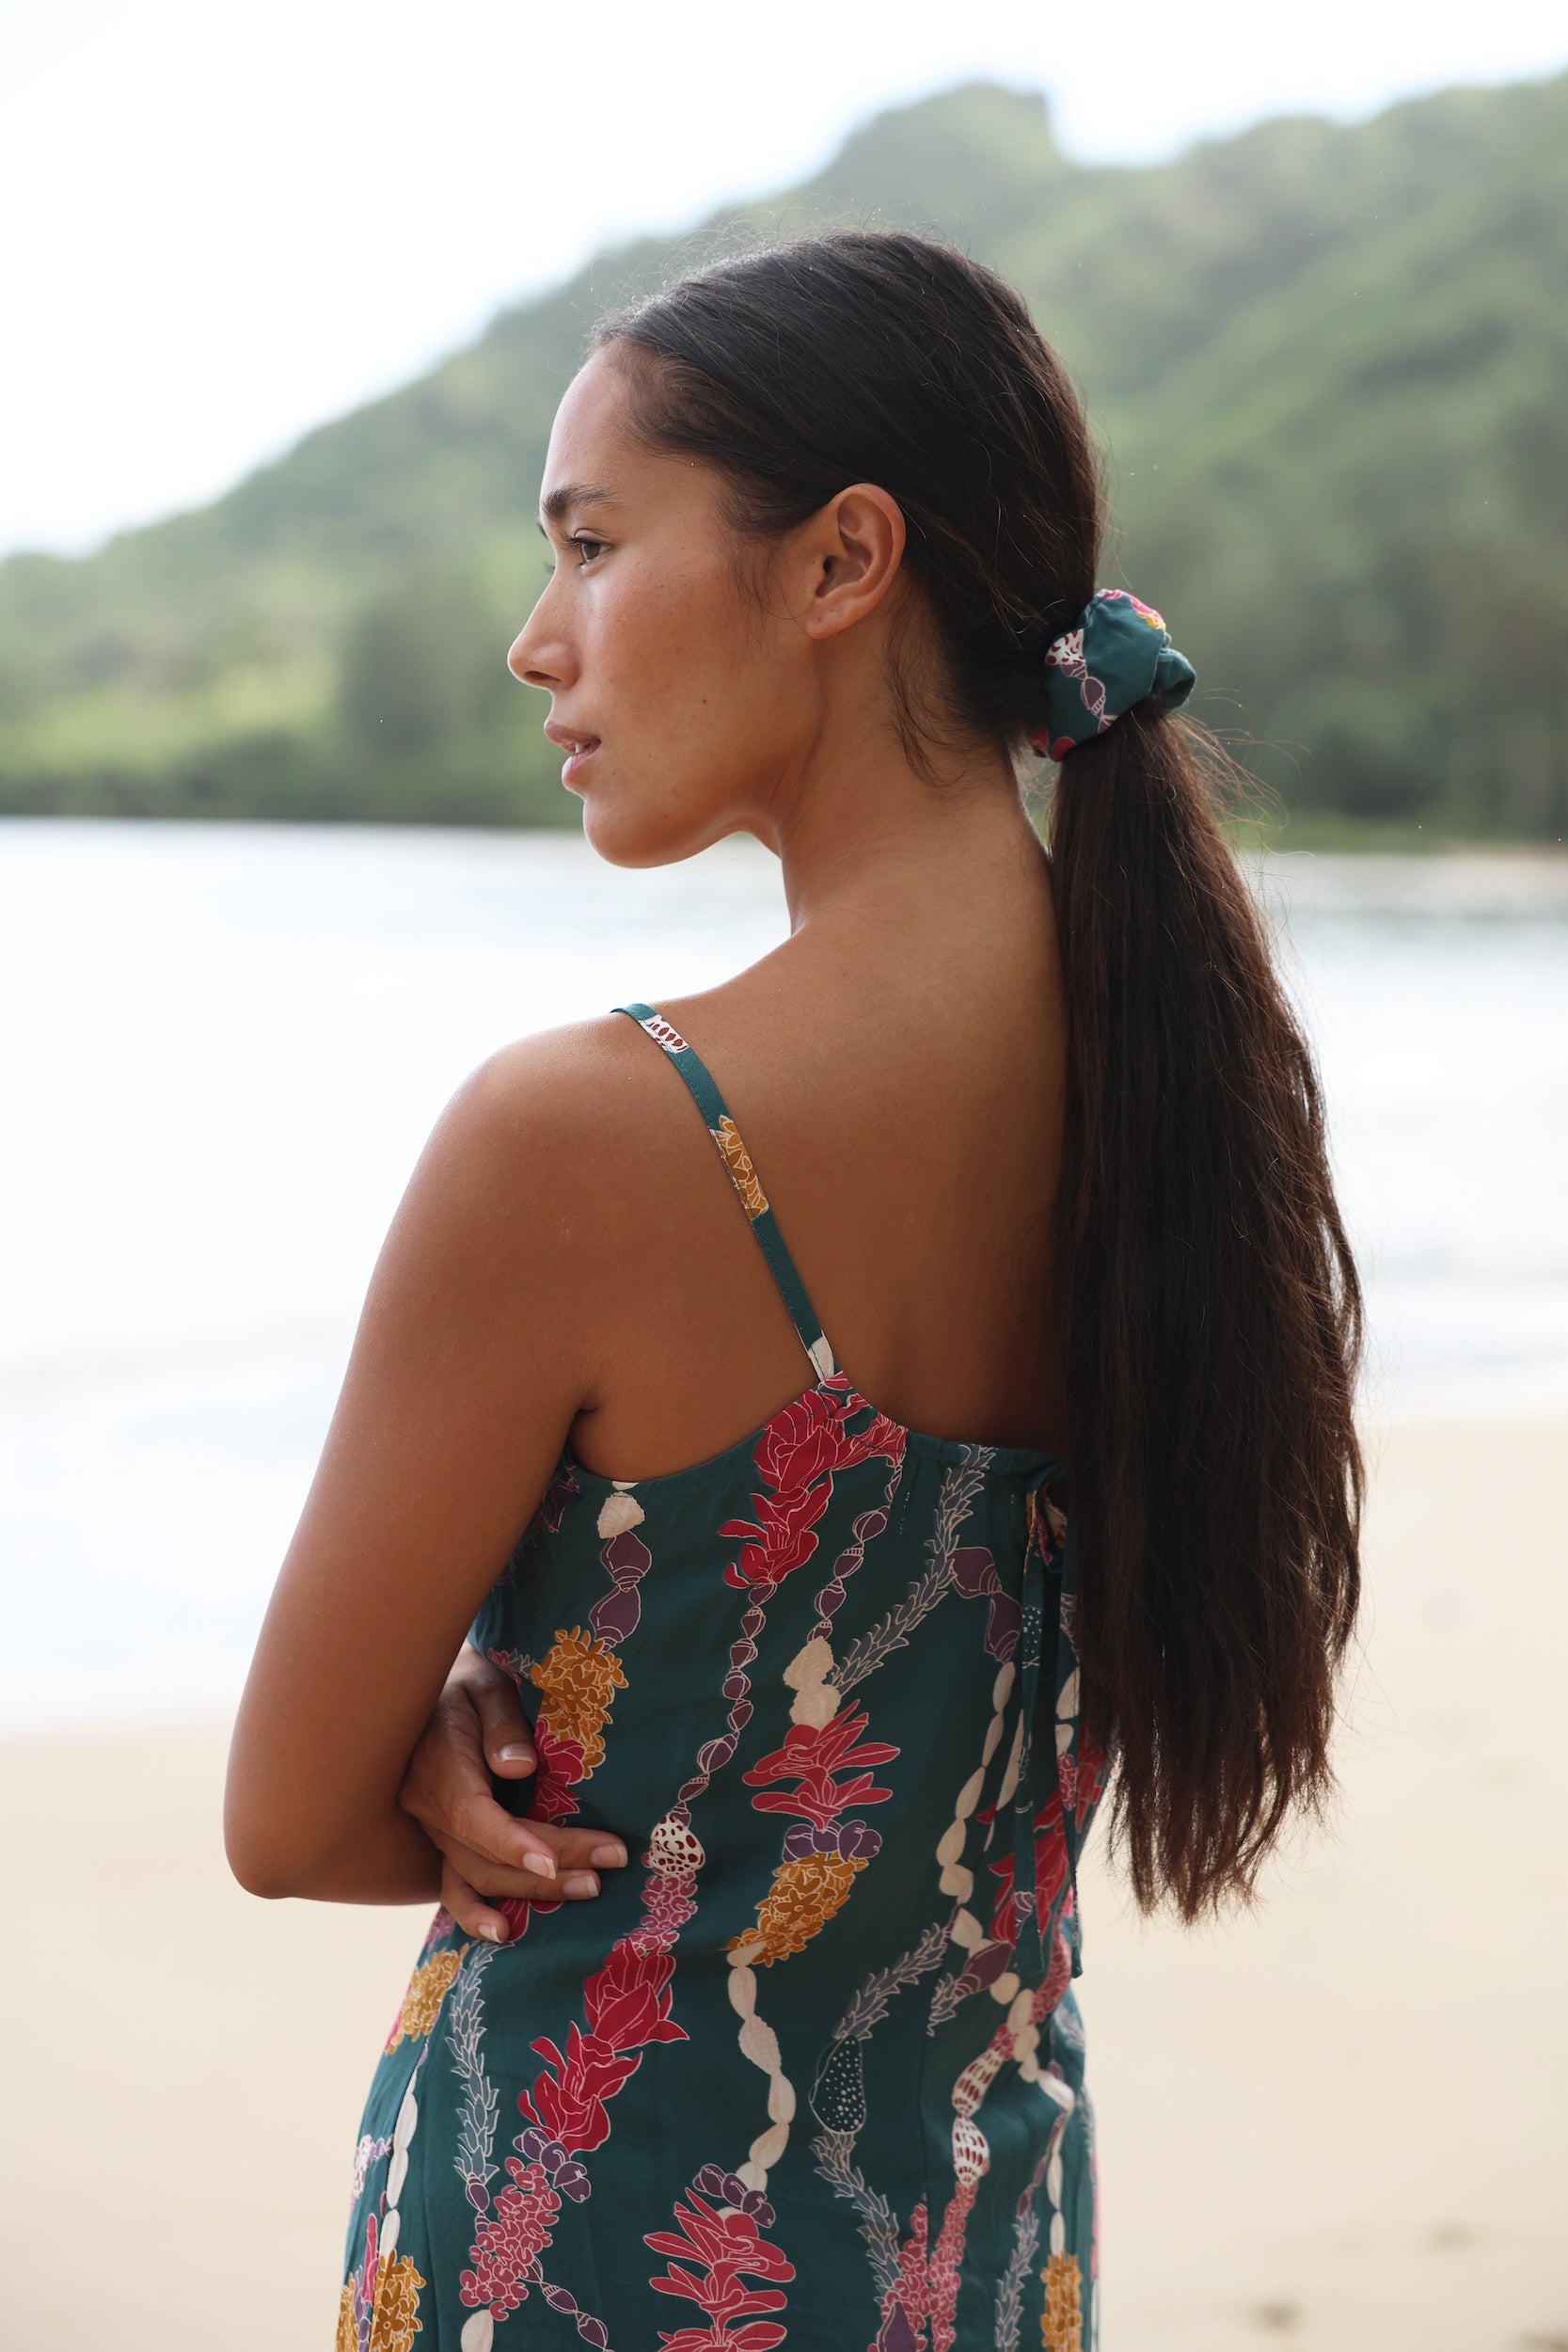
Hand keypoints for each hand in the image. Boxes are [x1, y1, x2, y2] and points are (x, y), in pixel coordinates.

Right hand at [397, 1646, 628, 1941]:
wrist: (431, 1689)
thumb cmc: (470, 1681)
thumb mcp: (486, 1684)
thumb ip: (501, 1723)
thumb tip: (519, 1767)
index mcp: (438, 1761)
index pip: (473, 1815)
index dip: (512, 1844)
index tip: (554, 1861)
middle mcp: (427, 1802)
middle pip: (486, 1852)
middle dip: (550, 1864)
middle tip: (611, 1861)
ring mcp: (431, 1827)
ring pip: (477, 1874)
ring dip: (532, 1890)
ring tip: (591, 1887)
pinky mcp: (441, 1840)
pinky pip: (452, 1885)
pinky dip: (473, 1913)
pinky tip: (505, 1933)